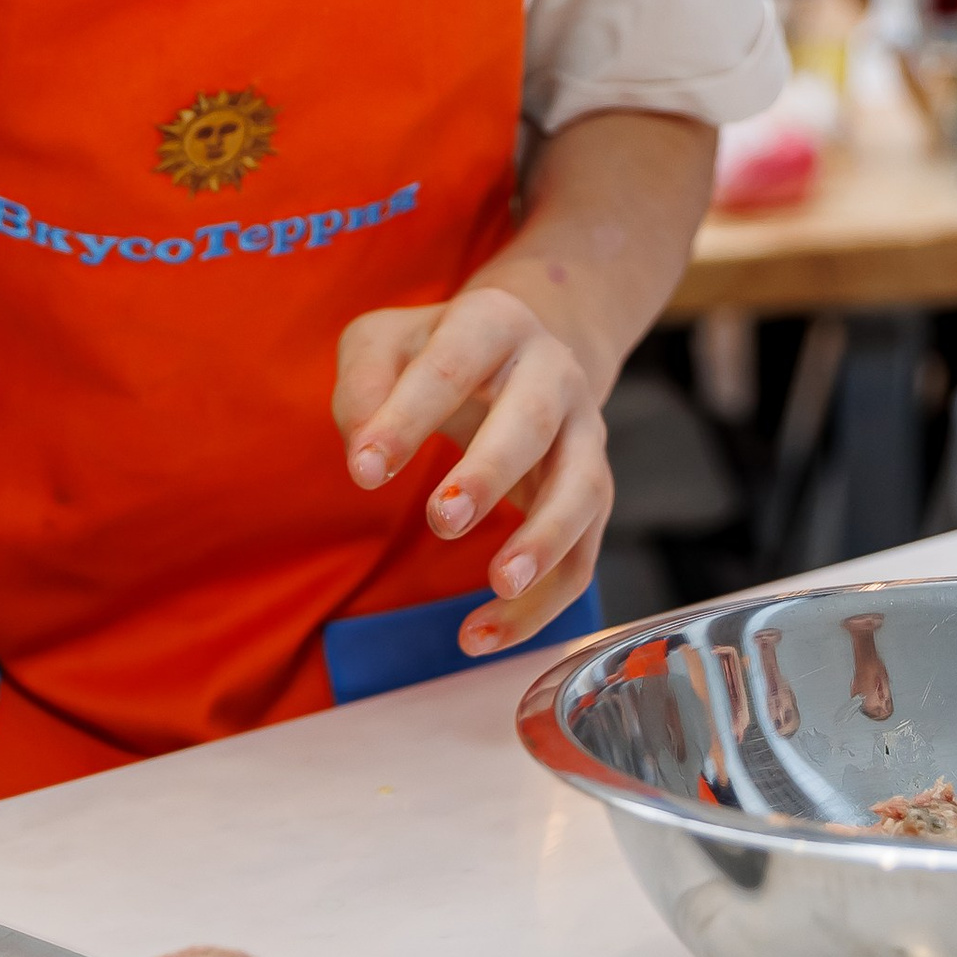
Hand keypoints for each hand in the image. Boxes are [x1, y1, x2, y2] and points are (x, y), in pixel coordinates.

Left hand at [335, 281, 612, 656]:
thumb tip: (365, 452)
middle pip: (532, 423)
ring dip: (545, 541)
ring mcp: (585, 433)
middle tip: (442, 519)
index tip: (364, 472)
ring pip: (581, 492)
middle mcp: (553, 373)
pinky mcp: (593, 491)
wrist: (517, 355)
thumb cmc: (436, 353)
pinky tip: (486, 633)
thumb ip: (364, 383)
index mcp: (495, 323)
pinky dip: (543, 602)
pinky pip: (582, 554)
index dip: (409, 417)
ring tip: (498, 585)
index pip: (451, 365)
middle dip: (490, 473)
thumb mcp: (384, 343)